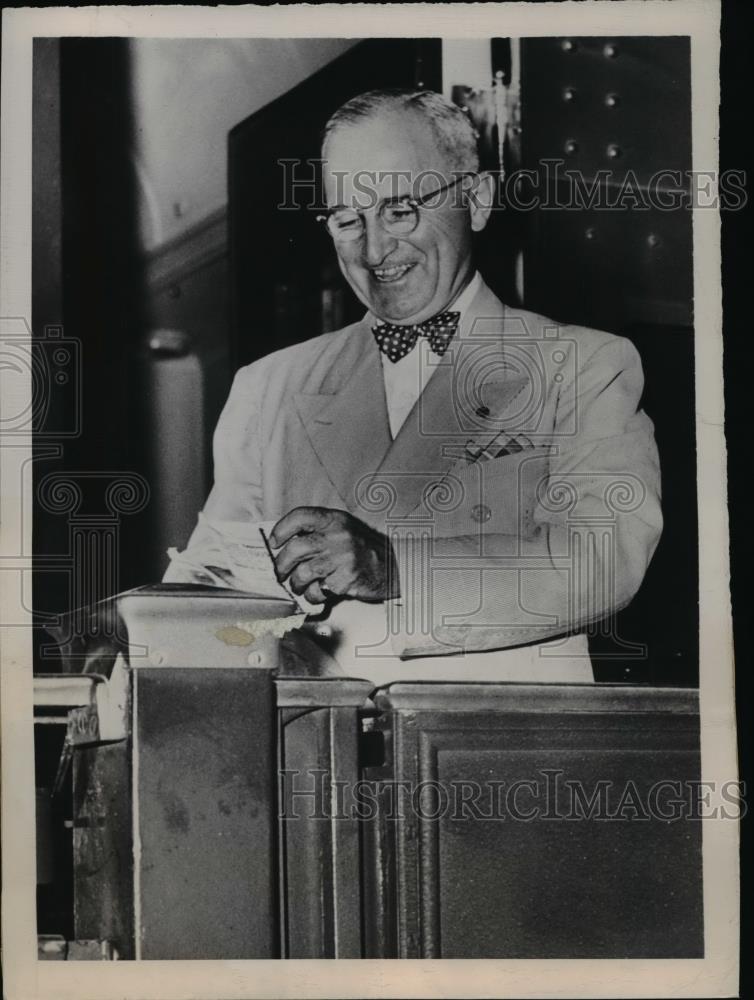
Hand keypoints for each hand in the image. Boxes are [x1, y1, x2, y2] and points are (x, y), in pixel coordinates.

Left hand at [270, 507, 399, 604]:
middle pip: (295, 549)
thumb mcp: (344, 529)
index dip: (281, 529)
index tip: (274, 542)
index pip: (299, 517)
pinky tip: (317, 593)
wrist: (393, 567)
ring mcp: (342, 558)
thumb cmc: (365, 549)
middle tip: (280, 573)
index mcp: (335, 520)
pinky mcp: (345, 579)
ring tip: (299, 586)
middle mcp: (337, 536)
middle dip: (281, 565)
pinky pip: (317, 591)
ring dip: (295, 584)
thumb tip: (286, 542)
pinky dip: (312, 596)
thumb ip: (320, 531)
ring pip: (302, 573)